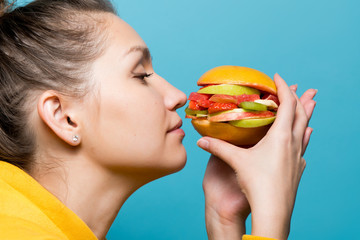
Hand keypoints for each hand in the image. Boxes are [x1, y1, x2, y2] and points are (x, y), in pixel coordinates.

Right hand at [199, 73, 316, 239]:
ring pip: (305, 128)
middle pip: (301, 114)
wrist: (274, 210)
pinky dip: (304, 134)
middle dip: (300, 98)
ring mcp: (297, 155)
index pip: (286, 105)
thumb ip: (218, 148)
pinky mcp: (297, 167)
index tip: (277, 77)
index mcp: (279, 137)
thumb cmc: (257, 184)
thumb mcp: (236, 162)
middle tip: (301, 87)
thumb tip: (200, 141)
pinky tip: (305, 135)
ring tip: (310, 105)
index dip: (283, 88)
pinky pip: (303, 144)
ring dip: (306, 114)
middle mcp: (292, 143)